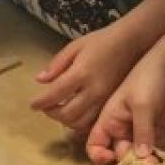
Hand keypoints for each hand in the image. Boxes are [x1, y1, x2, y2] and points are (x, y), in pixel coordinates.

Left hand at [31, 26, 145, 134]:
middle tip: (46, 107)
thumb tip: (40, 80)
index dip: (40, 102)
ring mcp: (104, 99)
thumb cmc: (101, 42)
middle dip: (52, 114)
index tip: (33, 105)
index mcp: (81, 73)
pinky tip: (76, 113)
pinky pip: (93, 122)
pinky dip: (81, 123)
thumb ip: (57, 64)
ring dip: (65, 121)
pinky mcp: (111, 104)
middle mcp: (93, 90)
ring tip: (59, 110)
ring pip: (80, 122)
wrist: (131, 43)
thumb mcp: (75, 46)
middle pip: (67, 114)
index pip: (55, 95)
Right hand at [83, 56, 164, 164]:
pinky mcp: (156, 133)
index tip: (112, 159)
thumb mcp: (142, 105)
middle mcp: (121, 130)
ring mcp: (139, 133)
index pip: (95, 145)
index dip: (99, 156)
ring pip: (138, 157)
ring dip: (147, 164)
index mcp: (109, 120)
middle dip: (131, 164)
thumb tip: (142, 159)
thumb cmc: (148, 80)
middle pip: (119, 155)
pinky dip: (159, 158)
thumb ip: (142, 131)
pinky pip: (155, 152)